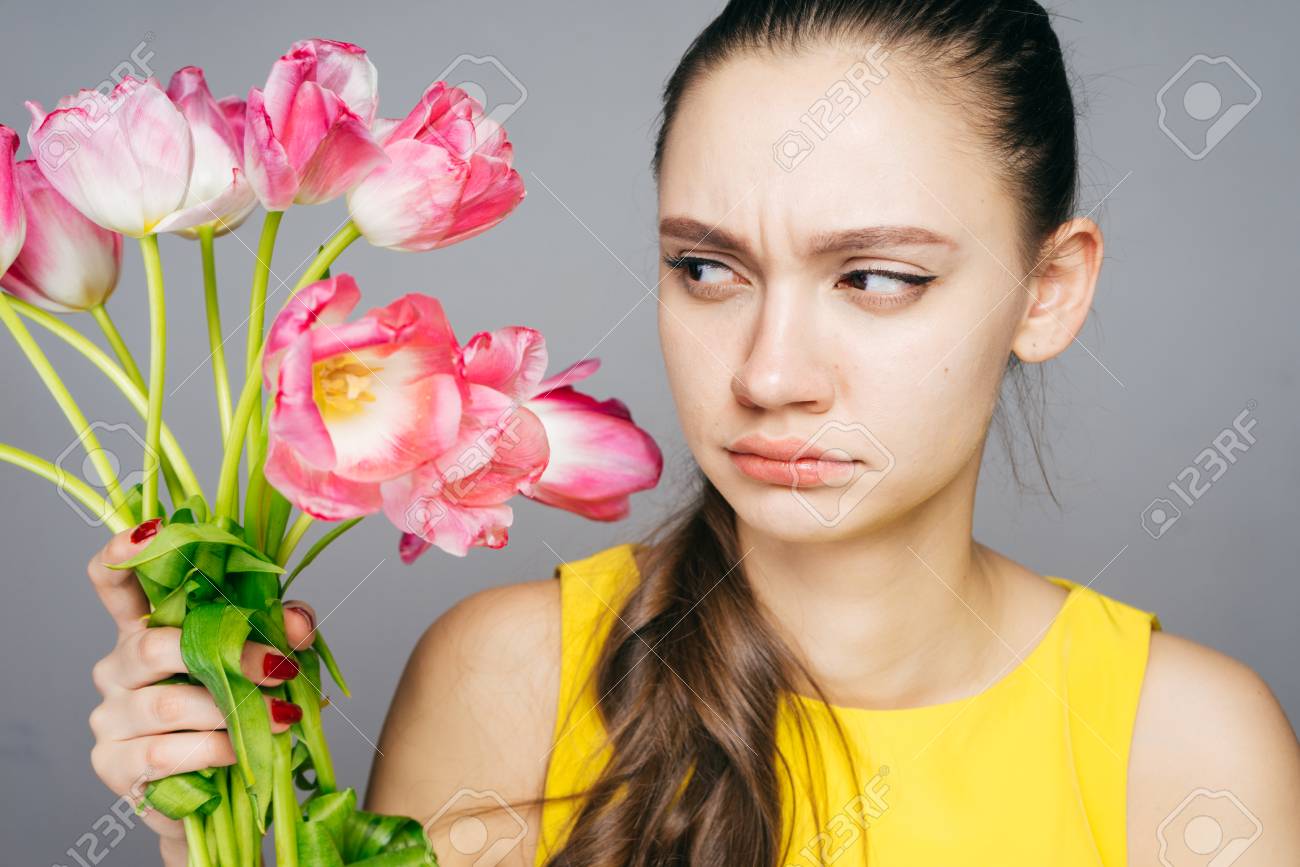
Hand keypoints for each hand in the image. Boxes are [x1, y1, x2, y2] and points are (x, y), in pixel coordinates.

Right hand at [85, 519, 317, 864]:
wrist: (221, 791)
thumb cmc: (240, 710)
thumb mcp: (266, 660)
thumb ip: (280, 631)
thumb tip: (295, 621)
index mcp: (146, 627)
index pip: (113, 580)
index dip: (123, 552)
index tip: (155, 532)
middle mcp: (117, 665)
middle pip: (152, 644)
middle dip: (227, 654)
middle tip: (280, 668)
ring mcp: (111, 716)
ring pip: (166, 703)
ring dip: (231, 709)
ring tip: (280, 717)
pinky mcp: (115, 765)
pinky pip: (166, 753)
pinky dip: (215, 750)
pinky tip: (242, 751)